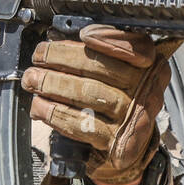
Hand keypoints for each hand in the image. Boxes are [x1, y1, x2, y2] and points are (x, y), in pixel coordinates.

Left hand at [22, 26, 178, 184]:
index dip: (109, 38)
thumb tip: (57, 41)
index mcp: (151, 67)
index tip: (83, 34)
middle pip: (102, 68)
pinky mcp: (118, 144)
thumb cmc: (114, 103)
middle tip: (39, 57)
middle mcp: (148, 91)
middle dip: (63, 59)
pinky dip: (55, 113)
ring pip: (90, 94)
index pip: (137, 48)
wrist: (127, 150)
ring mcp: (135, 119)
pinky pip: (82, 124)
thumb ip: (95, 55)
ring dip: (54, 84)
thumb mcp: (116, 75)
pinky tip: (39, 106)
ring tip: (32, 80)